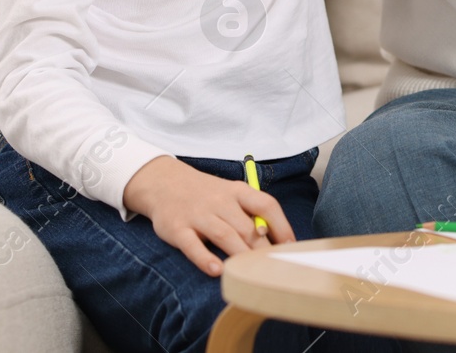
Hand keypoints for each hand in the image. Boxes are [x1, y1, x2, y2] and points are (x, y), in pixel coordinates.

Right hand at [122, 156, 294, 275]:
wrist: (164, 182)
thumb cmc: (206, 194)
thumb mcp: (231, 194)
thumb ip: (250, 212)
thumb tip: (275, 239)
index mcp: (237, 191)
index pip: (266, 205)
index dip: (282, 226)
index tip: (291, 247)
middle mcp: (219, 201)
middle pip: (247, 227)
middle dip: (262, 250)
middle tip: (272, 269)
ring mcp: (197, 215)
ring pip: (224, 235)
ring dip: (240, 255)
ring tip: (251, 273)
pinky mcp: (177, 229)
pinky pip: (192, 245)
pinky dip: (205, 259)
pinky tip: (217, 271)